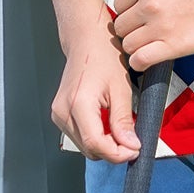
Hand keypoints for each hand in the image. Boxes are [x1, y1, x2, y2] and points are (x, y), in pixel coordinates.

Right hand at [52, 32, 140, 162]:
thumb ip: (123, 121)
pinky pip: (80, 136)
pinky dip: (96, 136)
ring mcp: (58, 113)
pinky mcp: (59, 114)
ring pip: (85, 146)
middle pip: (90, 149)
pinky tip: (106, 122)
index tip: (135, 149)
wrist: (85, 39)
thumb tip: (130, 146)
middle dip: (113, 150)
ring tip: (119, 126)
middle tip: (131, 139)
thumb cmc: (102, 55)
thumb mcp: (121, 88)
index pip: (96, 145)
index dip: (118, 154)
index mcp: (78, 103)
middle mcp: (63, 110)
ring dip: (105, 144)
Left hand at [111, 0, 193, 71]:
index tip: (138, 18)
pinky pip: (141, 60)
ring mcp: (160, 26)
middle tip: (144, 32)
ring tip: (148, 46)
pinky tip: (146, 60)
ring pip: (128, 44)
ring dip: (135, 47)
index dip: (128, 12)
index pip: (118, 4)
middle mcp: (149, 4)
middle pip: (121, 26)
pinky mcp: (174, 46)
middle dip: (130, 30)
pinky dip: (139, 63)